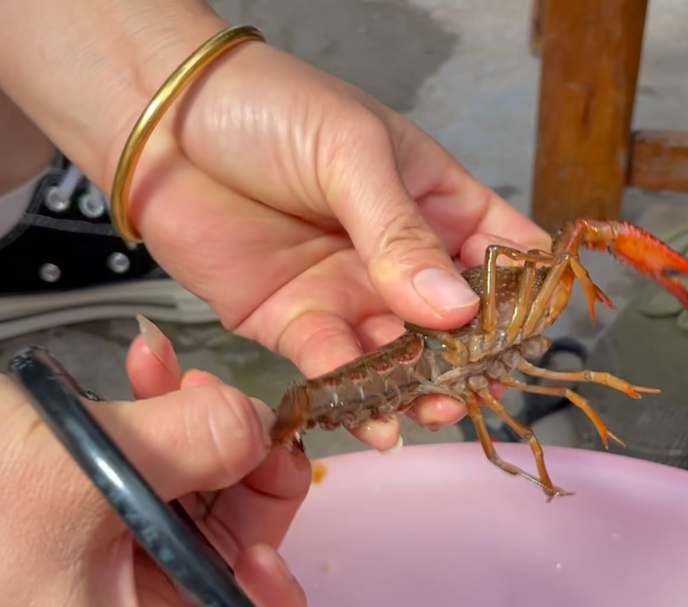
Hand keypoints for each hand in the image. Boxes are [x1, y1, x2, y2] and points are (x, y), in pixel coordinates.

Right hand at [0, 334, 310, 606]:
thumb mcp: (98, 463)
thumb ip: (204, 443)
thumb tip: (261, 428)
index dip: (272, 599)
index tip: (265, 516)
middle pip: (224, 567)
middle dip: (242, 484)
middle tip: (240, 416)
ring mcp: (79, 558)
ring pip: (182, 505)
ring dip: (197, 436)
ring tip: (177, 373)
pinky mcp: (54, 506)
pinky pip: (134, 471)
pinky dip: (149, 422)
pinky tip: (143, 363)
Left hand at [116, 28, 550, 448]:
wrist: (161, 123)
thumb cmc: (267, 108)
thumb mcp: (350, 155)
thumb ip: (400, 235)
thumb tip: (457, 309)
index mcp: (432, 200)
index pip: (501, 252)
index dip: (521, 295)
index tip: (527, 334)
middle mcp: (397, 255)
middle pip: (453, 322)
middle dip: (468, 359)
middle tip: (475, 388)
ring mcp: (347, 292)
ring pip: (398, 355)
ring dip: (417, 388)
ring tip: (430, 409)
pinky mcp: (293, 322)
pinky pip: (334, 368)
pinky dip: (355, 395)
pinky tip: (377, 418)